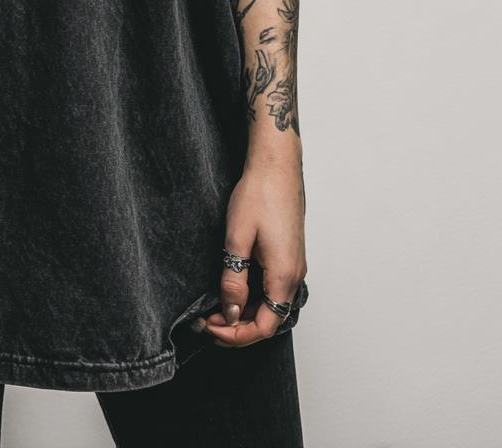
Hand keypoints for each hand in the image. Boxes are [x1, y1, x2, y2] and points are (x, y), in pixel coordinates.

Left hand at [200, 157, 306, 347]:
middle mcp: (295, 275)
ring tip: (215, 307)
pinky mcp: (289, 256)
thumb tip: (231, 312)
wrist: (276, 166)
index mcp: (284, 275)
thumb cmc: (259, 194)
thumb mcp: (237, 238)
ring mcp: (294, 265)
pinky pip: (273, 288)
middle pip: (269, 319)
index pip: (264, 326)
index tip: (210, 327)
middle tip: (206, 320)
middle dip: (237, 327)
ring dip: (245, 312)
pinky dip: (253, 297)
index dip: (236, 335)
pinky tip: (233, 289)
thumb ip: (234, 279)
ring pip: (271, 305)